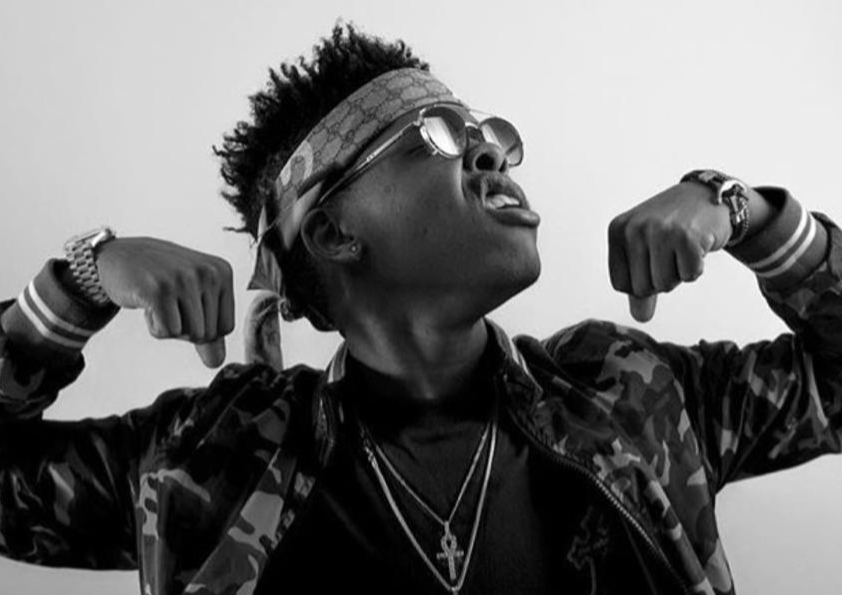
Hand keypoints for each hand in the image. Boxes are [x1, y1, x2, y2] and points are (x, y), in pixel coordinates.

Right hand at [95, 237, 234, 366]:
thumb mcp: (193, 298)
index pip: (227, 327)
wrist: (120, 257)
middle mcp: (208, 272)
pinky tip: (147, 303)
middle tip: (169, 302)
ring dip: (169, 327)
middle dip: (185, 328)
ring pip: (190, 334)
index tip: (186, 305)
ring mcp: (184, 280)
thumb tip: (217, 362)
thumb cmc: (161, 279)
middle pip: (208, 334)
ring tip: (159, 302)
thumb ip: (209, 330)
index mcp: (222, 271)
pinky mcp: (159, 290)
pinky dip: (154, 327)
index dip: (203, 328)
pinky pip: (167, 332)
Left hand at [608, 182, 731, 321]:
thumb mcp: (645, 249)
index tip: (652, 259)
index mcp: (618, 230)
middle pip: (642, 288)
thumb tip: (640, 318)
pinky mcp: (687, 237)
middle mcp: (635, 228)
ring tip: (682, 247)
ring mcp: (661, 231)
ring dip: (679, 273)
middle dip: (662, 278)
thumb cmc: (671, 225)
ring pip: (665, 284)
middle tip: (671, 251)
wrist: (707, 196)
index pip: (620, 284)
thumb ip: (638, 284)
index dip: (641, 282)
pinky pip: (689, 276)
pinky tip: (697, 245)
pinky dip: (697, 267)